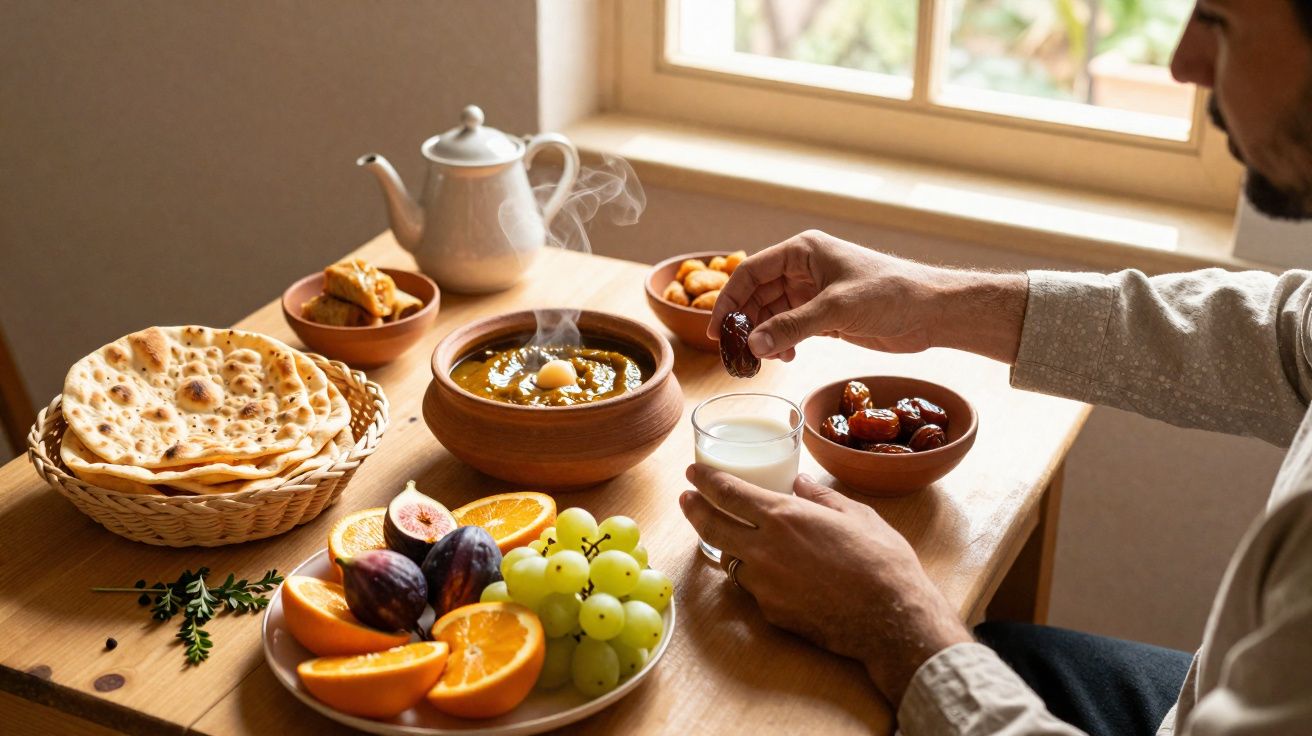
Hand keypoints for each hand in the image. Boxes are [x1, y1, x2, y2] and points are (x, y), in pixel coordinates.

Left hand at [679, 464, 971, 705]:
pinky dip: (756, 575)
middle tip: (686, 499)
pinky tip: (774, 572)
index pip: (728, 493)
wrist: (890, 618)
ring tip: (734, 535)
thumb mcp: (855, 514)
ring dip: (728, 544)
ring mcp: (763, 584)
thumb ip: (819, 496)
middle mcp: (764, 549)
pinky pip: (752, 587)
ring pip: (730, 558)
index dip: (705, 481)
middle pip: (711, 525)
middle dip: (694, 509)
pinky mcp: (770, 611)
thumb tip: (800, 482)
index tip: (692, 474)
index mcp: (783, 516)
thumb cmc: (880, 560)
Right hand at [706, 230, 1027, 363]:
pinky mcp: (827, 315)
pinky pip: (790, 328)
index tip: (717, 330)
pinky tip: (785, 357)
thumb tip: (752, 345)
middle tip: (736, 353)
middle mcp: (804, 268)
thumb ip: (792, 326)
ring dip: (763, 336)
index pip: (750, 272)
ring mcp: (815, 292)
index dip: (728, 299)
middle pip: (757, 294)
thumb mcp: (837, 309)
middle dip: (745, 322)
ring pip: (772, 314)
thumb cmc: (890, 294)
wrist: (932, 311)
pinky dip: (782, 342)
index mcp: (803, 251)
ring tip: (761, 359)